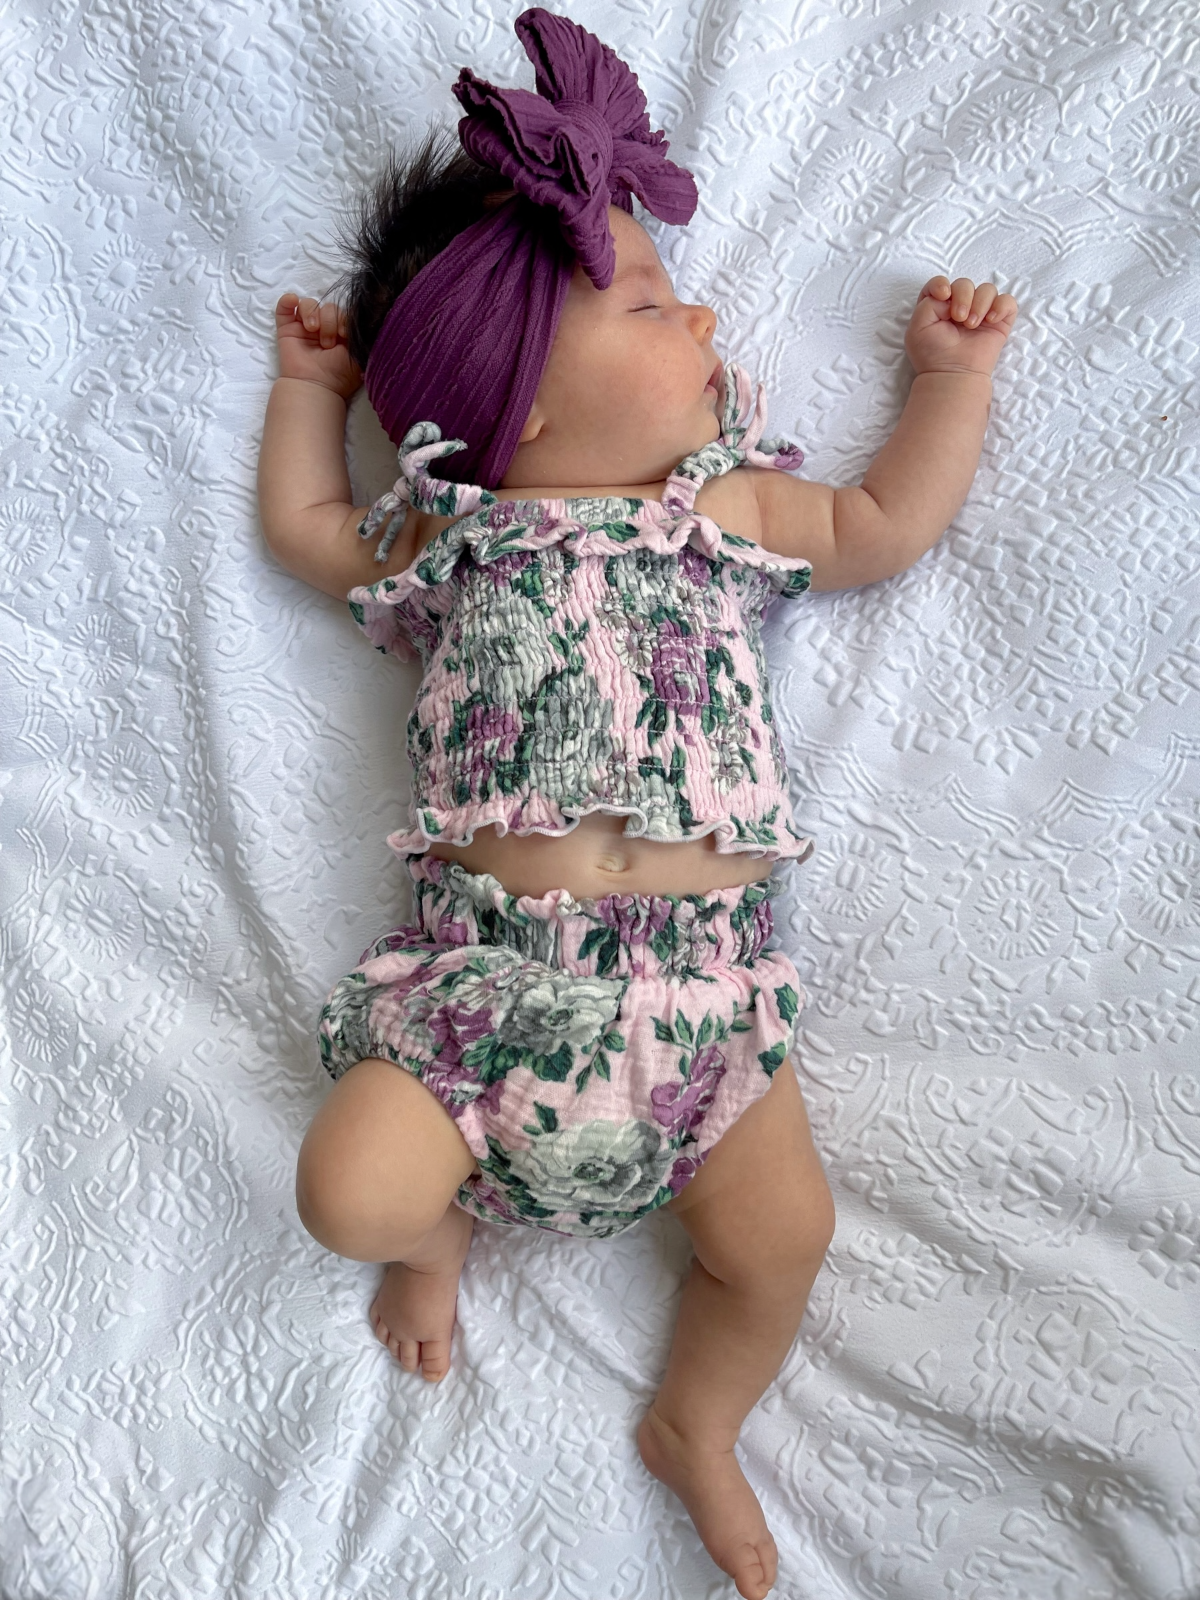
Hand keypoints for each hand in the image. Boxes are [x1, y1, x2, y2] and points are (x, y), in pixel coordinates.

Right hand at [275, 293, 362, 400]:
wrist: (316, 387)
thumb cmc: (339, 375)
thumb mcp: (359, 353)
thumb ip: (361, 334)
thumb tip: (360, 317)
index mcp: (341, 333)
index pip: (343, 312)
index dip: (344, 318)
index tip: (345, 334)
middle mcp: (323, 328)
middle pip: (327, 306)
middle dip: (330, 320)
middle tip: (328, 343)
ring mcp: (304, 328)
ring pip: (308, 304)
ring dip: (312, 313)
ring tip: (312, 330)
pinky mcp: (287, 329)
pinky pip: (285, 307)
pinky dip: (287, 300)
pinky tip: (292, 301)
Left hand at [904, 277, 1018, 378]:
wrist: (953, 374)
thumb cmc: (932, 354)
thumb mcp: (917, 326)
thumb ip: (928, 302)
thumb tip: (949, 295)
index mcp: (938, 306)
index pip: (941, 283)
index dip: (941, 283)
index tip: (943, 295)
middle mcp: (960, 306)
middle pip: (965, 284)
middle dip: (962, 297)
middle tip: (959, 319)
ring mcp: (981, 313)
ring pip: (987, 289)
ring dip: (980, 303)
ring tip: (972, 325)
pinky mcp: (999, 321)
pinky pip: (1007, 301)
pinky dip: (1001, 306)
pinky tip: (991, 320)